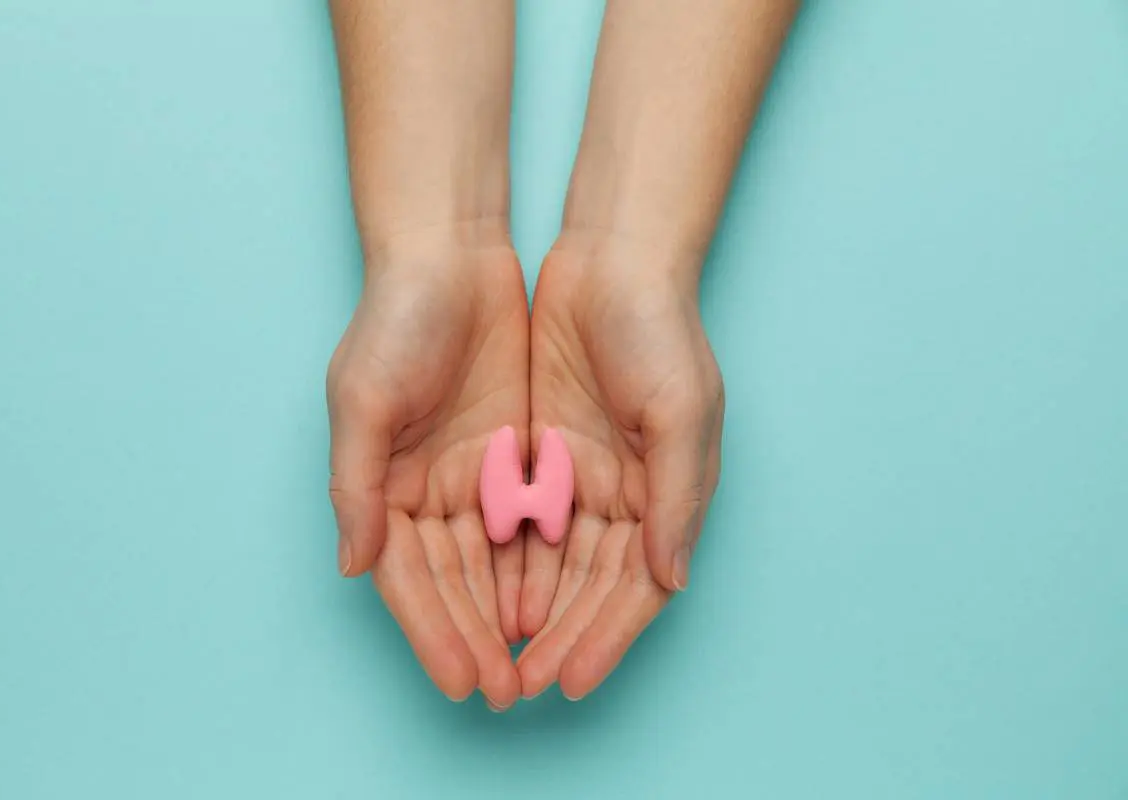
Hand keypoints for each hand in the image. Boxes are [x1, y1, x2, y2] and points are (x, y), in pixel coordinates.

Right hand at [327, 240, 527, 708]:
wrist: (451, 252)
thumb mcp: (362, 399)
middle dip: (479, 639)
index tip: (463, 680)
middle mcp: (427, 489)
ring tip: (539, 665)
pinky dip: (543, 563)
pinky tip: (560, 602)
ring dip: (513, 615)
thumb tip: (355, 567)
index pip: (411, 579)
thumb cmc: (396, 318)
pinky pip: (533, 520)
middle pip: (456, 583)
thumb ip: (356, 487)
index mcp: (384, 486)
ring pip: (497, 563)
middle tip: (508, 693)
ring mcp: (474, 473)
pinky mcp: (516, 450)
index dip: (435, 632)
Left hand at [517, 235, 724, 699]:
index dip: (603, 637)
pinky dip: (504, 559)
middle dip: (557, 637)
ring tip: (495, 657)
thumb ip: (677, 498)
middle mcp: (624, 493)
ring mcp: (579, 472)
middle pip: (586, 585)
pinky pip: (518, 517)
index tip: (571, 680)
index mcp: (664, 493)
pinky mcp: (539, 448)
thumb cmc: (659, 328)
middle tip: (518, 686)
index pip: (633, 585)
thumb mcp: (682, 410)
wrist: (612, 257)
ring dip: (527, 610)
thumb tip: (669, 582)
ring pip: (550, 561)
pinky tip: (482, 594)